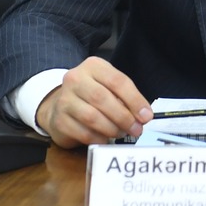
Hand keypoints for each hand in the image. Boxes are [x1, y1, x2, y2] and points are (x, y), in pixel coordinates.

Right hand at [35, 56, 151, 147]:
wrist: (60, 106)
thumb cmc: (91, 96)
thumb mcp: (108, 87)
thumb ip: (125, 98)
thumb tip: (143, 116)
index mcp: (93, 66)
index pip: (117, 81)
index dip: (135, 100)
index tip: (146, 116)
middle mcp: (75, 79)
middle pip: (103, 98)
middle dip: (124, 117)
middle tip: (136, 129)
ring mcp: (64, 99)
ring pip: (92, 117)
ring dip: (112, 129)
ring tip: (121, 133)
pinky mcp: (59, 120)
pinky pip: (84, 133)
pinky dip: (99, 139)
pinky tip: (106, 139)